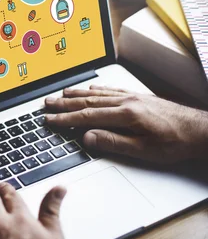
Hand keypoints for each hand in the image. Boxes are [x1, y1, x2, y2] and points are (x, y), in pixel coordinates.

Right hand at [44, 86, 207, 163]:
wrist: (202, 129)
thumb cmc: (176, 142)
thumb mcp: (144, 150)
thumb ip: (114, 142)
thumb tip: (87, 137)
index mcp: (125, 115)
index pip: (87, 116)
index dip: (65, 119)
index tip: (49, 120)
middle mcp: (126, 101)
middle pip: (87, 101)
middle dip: (64, 104)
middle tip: (46, 104)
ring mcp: (132, 97)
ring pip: (97, 93)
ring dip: (76, 94)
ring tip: (60, 94)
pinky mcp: (138, 97)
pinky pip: (111, 89)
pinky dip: (96, 89)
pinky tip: (90, 88)